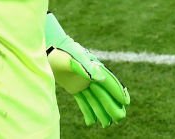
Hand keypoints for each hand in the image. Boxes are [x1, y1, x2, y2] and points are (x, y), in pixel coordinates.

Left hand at [45, 12, 129, 127]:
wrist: (48, 49)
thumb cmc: (62, 52)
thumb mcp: (74, 59)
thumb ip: (87, 68)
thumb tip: (102, 79)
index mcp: (95, 68)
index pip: (109, 83)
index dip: (118, 92)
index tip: (126, 103)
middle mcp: (91, 76)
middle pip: (104, 94)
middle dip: (112, 106)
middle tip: (119, 119)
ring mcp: (83, 83)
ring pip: (95, 100)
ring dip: (101, 112)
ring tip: (107, 125)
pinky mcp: (74, 87)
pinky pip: (83, 101)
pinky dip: (87, 111)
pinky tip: (91, 122)